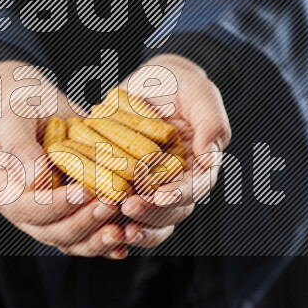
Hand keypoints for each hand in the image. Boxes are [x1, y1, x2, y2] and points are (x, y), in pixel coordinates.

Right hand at [0, 61, 127, 258]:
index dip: (57, 204)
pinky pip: (90, 236)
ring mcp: (52, 218)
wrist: (42, 107)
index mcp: (6, 194)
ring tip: (124, 229)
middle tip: (111, 205)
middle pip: (54, 232)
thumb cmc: (23, 108)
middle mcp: (27, 214)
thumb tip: (35, 178)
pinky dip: (108, 241)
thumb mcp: (14, 119)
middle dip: (84, 222)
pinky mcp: (75, 215)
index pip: (29, 209)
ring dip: (99, 239)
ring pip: (74, 241)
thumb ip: (21, 146)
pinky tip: (129, 237)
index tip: (84, 191)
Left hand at [117, 54, 230, 248]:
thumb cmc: (180, 84)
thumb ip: (211, 122)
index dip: (179, 195)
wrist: (149, 82)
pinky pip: (120, 208)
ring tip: (115, 226)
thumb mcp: (200, 93)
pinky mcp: (125, 184)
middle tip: (129, 208)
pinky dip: (110, 219)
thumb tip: (209, 155)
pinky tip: (96, 218)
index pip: (195, 188)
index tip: (161, 197)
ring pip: (149, 219)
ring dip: (134, 225)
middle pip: (171, 211)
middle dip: (151, 213)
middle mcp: (177, 183)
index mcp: (199, 166)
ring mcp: (151, 187)